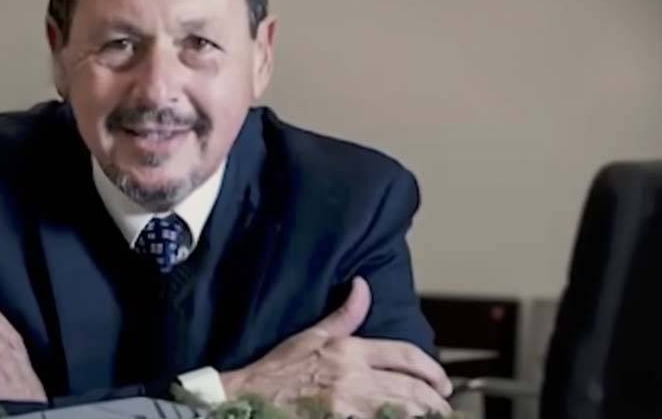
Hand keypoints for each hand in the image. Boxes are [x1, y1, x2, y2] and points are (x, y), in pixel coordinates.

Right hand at [221, 277, 451, 417]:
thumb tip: (362, 285)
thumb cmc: (278, 369)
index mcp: (349, 350)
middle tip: (444, 409)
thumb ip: (344, 314)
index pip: (405, 356)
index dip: (432, 370)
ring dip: (421, 417)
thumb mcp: (310, 335)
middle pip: (412, 390)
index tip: (443, 384)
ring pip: (402, 413)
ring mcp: (348, 407)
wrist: (247, 398)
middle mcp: (353, 378)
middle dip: (435, 402)